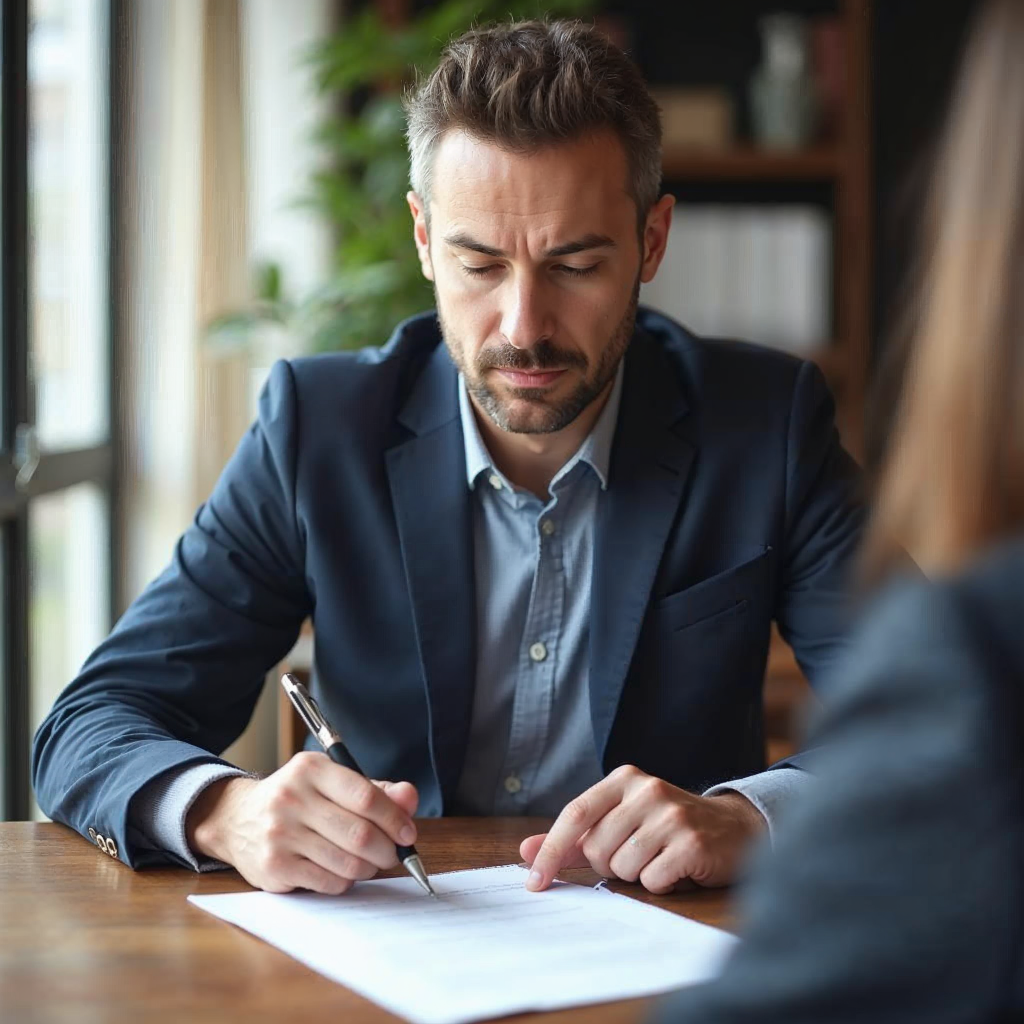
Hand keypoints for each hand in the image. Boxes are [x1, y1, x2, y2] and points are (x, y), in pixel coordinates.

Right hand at [186, 751, 418, 894]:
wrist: (237, 819)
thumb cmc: (298, 799)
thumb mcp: (331, 782)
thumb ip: (375, 790)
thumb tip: (409, 798)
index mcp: (312, 769)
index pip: (366, 796)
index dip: (394, 818)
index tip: (407, 832)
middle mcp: (292, 798)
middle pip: (360, 833)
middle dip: (387, 850)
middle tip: (393, 854)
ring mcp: (281, 834)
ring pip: (348, 862)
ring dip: (369, 868)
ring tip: (369, 863)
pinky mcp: (274, 867)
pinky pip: (329, 882)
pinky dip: (346, 881)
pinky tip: (342, 871)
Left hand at [520, 765, 765, 893]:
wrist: (733, 829)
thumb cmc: (666, 828)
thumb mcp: (620, 822)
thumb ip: (573, 838)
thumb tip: (524, 850)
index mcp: (624, 779)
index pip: (575, 814)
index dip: (551, 850)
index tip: (533, 882)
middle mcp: (647, 790)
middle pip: (597, 849)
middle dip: (610, 864)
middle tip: (638, 854)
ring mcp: (672, 814)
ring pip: (623, 868)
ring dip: (637, 875)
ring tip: (659, 858)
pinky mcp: (692, 842)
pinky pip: (653, 881)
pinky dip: (660, 883)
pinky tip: (677, 868)